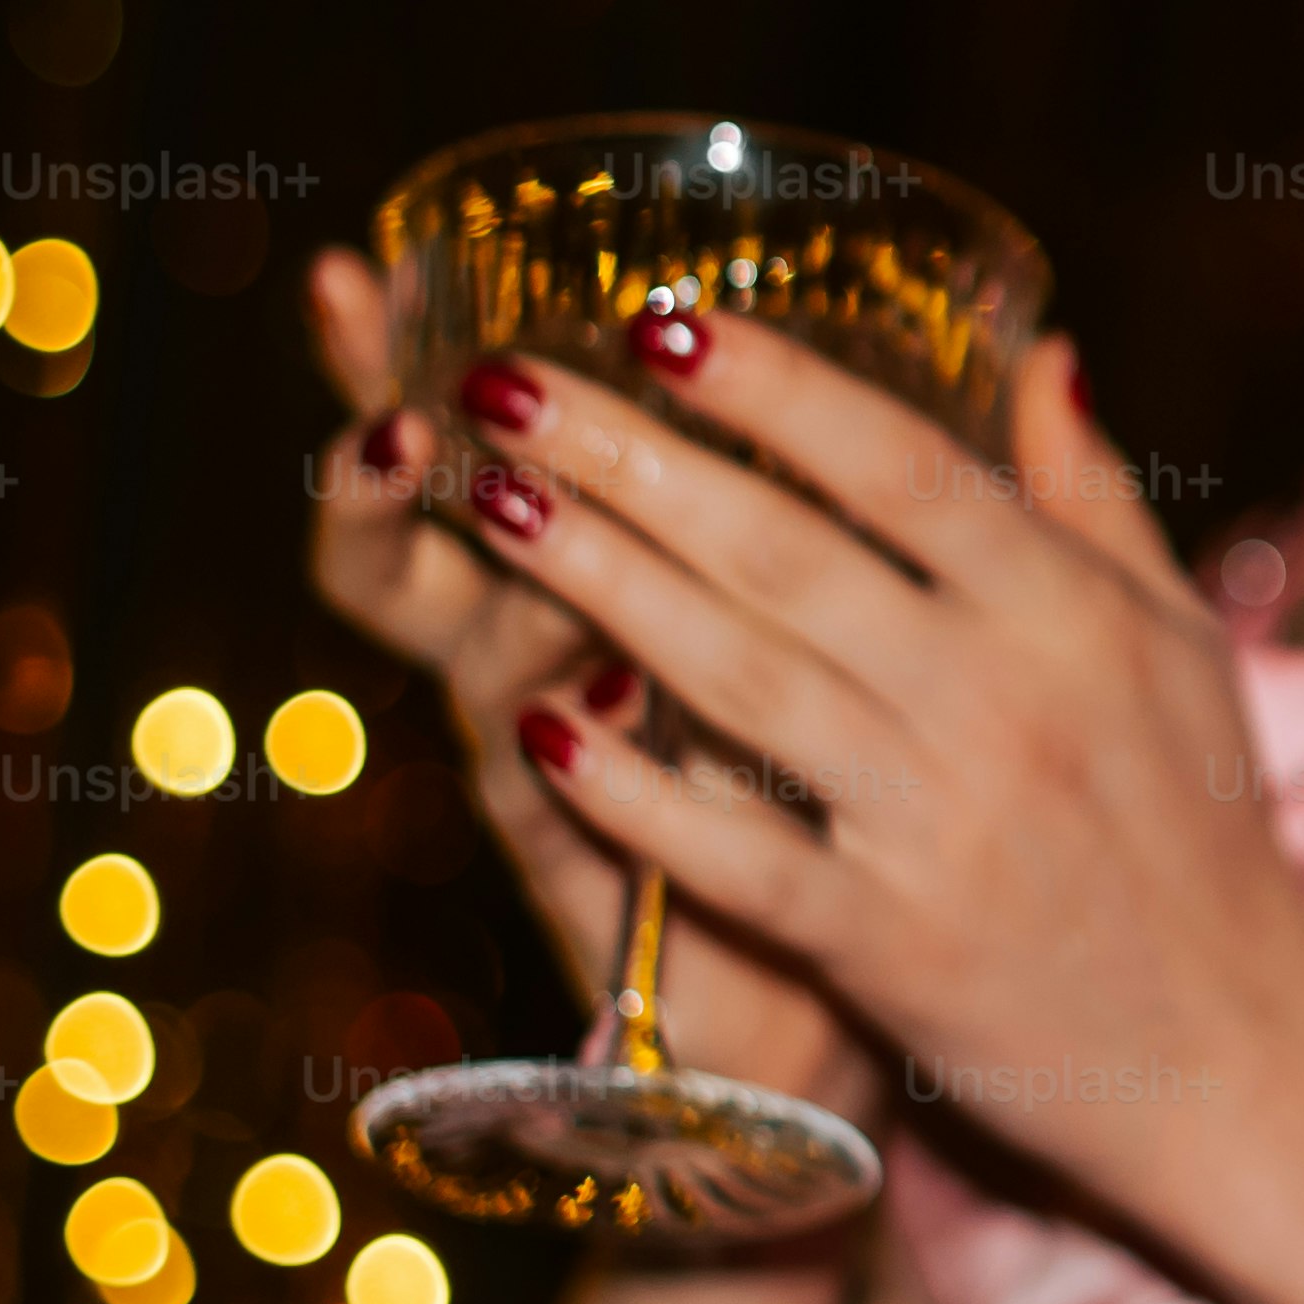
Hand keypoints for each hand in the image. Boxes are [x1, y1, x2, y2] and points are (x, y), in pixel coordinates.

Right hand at [301, 252, 876, 1115]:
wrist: (827, 1024)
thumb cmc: (818, 798)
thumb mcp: (837, 622)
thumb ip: (859, 495)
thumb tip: (938, 341)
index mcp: (585, 593)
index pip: (465, 464)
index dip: (397, 381)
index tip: (364, 278)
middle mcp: (543, 684)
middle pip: (418, 567)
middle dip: (398, 478)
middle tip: (402, 395)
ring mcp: (568, 798)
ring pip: (493, 677)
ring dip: (489, 590)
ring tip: (480, 498)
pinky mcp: (622, 909)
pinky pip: (582, 839)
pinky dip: (580, 777)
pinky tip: (562, 718)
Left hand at [427, 304, 1303, 1197]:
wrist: (1240, 1062)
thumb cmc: (1207, 842)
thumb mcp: (1184, 648)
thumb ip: (1098, 500)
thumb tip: (1042, 351)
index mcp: (1074, 615)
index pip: (903, 467)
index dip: (777, 387)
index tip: (663, 320)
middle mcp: (1003, 700)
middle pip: (787, 552)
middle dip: (631, 459)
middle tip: (506, 383)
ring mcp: (940, 822)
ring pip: (740, 677)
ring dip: (599, 584)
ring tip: (490, 504)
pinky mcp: (888, 944)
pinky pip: (736, 853)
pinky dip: (635, 794)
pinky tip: (539, 725)